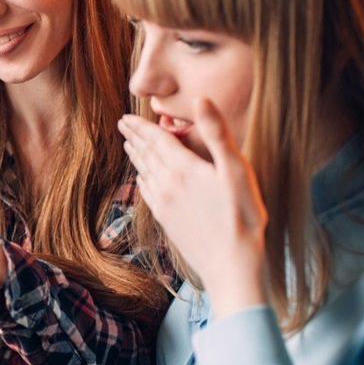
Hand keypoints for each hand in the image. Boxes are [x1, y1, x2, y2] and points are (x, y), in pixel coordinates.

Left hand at [118, 99, 268, 318]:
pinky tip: (142, 180)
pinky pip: (148, 194)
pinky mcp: (166, 221)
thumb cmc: (242, 217)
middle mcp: (167, 184)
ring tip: (129, 146)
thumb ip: (217, 133)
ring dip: (136, 157)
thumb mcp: (237, 170)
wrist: (231, 266)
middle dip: (134, 138)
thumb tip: (200, 98)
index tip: (126, 117)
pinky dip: (142, 181)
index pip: (156, 140)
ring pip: (144, 173)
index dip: (141, 126)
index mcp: (183, 168)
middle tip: (122, 125)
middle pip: (146, 155)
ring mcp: (164, 204)